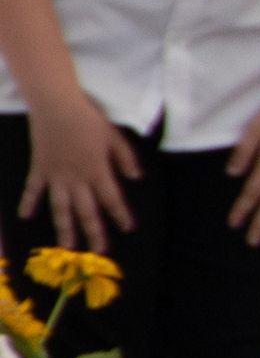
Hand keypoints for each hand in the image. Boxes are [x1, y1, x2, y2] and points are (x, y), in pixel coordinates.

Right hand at [16, 92, 135, 251]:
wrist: (57, 106)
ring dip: (64, 228)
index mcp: (98, 171)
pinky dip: (29, 202)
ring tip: (67, 247)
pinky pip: (33, 189)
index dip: (120, 215)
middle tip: (99, 251)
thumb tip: (136, 178)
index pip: (112, 199)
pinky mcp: (39, 168)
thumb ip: (125, 159)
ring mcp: (56, 176)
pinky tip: (26, 216)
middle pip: (87, 211)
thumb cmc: (89, 119)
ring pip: (61, 208)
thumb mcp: (115, 137)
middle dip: (94, 232)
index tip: (128, 229)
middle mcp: (78, 179)